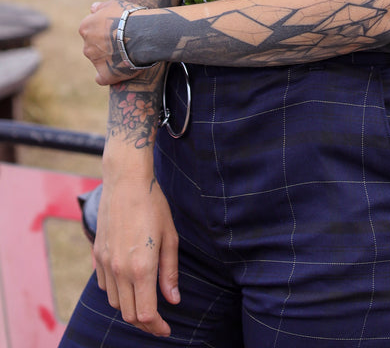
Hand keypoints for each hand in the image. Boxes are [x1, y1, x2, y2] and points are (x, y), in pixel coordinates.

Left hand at [80, 0, 150, 84]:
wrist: (141, 33)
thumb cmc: (129, 16)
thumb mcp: (114, 4)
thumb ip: (100, 7)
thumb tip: (92, 8)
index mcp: (85, 27)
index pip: (89, 29)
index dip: (102, 29)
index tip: (114, 29)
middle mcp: (86, 45)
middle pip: (92, 46)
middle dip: (104, 45)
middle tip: (122, 41)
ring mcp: (95, 61)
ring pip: (99, 61)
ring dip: (109, 58)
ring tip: (127, 54)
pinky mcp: (106, 74)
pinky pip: (103, 78)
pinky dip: (108, 76)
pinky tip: (119, 71)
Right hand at [94, 167, 179, 336]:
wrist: (125, 180)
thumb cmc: (153, 205)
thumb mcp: (170, 237)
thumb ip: (169, 271)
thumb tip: (173, 299)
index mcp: (141, 268)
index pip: (145, 314)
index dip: (157, 327)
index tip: (167, 329)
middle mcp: (119, 270)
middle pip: (128, 314)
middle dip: (145, 323)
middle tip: (159, 320)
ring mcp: (104, 262)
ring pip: (115, 302)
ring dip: (130, 307)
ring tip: (145, 301)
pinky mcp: (96, 254)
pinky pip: (105, 285)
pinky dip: (116, 292)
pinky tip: (129, 283)